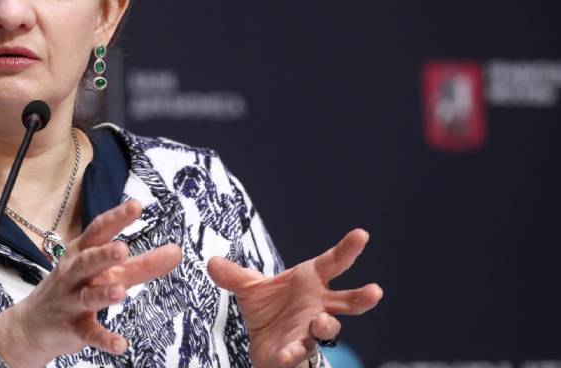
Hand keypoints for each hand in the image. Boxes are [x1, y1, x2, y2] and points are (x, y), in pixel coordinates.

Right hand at [0, 199, 181, 366]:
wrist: (33, 324)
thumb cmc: (77, 287)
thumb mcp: (108, 272)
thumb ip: (143, 264)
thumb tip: (177, 252)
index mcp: (82, 252)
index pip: (99, 231)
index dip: (116, 218)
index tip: (137, 205)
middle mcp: (74, 273)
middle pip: (88, 261)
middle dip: (103, 255)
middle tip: (122, 249)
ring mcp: (71, 301)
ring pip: (88, 296)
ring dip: (103, 293)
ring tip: (120, 291)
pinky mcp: (72, 328)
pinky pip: (89, 333)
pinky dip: (104, 339)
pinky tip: (121, 345)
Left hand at [207, 229, 382, 367]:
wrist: (262, 343)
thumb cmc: (268, 308)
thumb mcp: (248, 288)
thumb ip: (233, 276)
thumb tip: (211, 262)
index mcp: (311, 281)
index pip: (333, 262)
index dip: (347, 249)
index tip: (361, 234)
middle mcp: (319, 305)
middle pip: (348, 301)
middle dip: (362, 297)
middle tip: (375, 291)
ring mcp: (312, 329)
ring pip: (329, 329)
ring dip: (328, 326)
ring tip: (322, 322)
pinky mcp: (300, 351)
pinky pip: (300, 352)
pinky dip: (294, 352)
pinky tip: (287, 353)